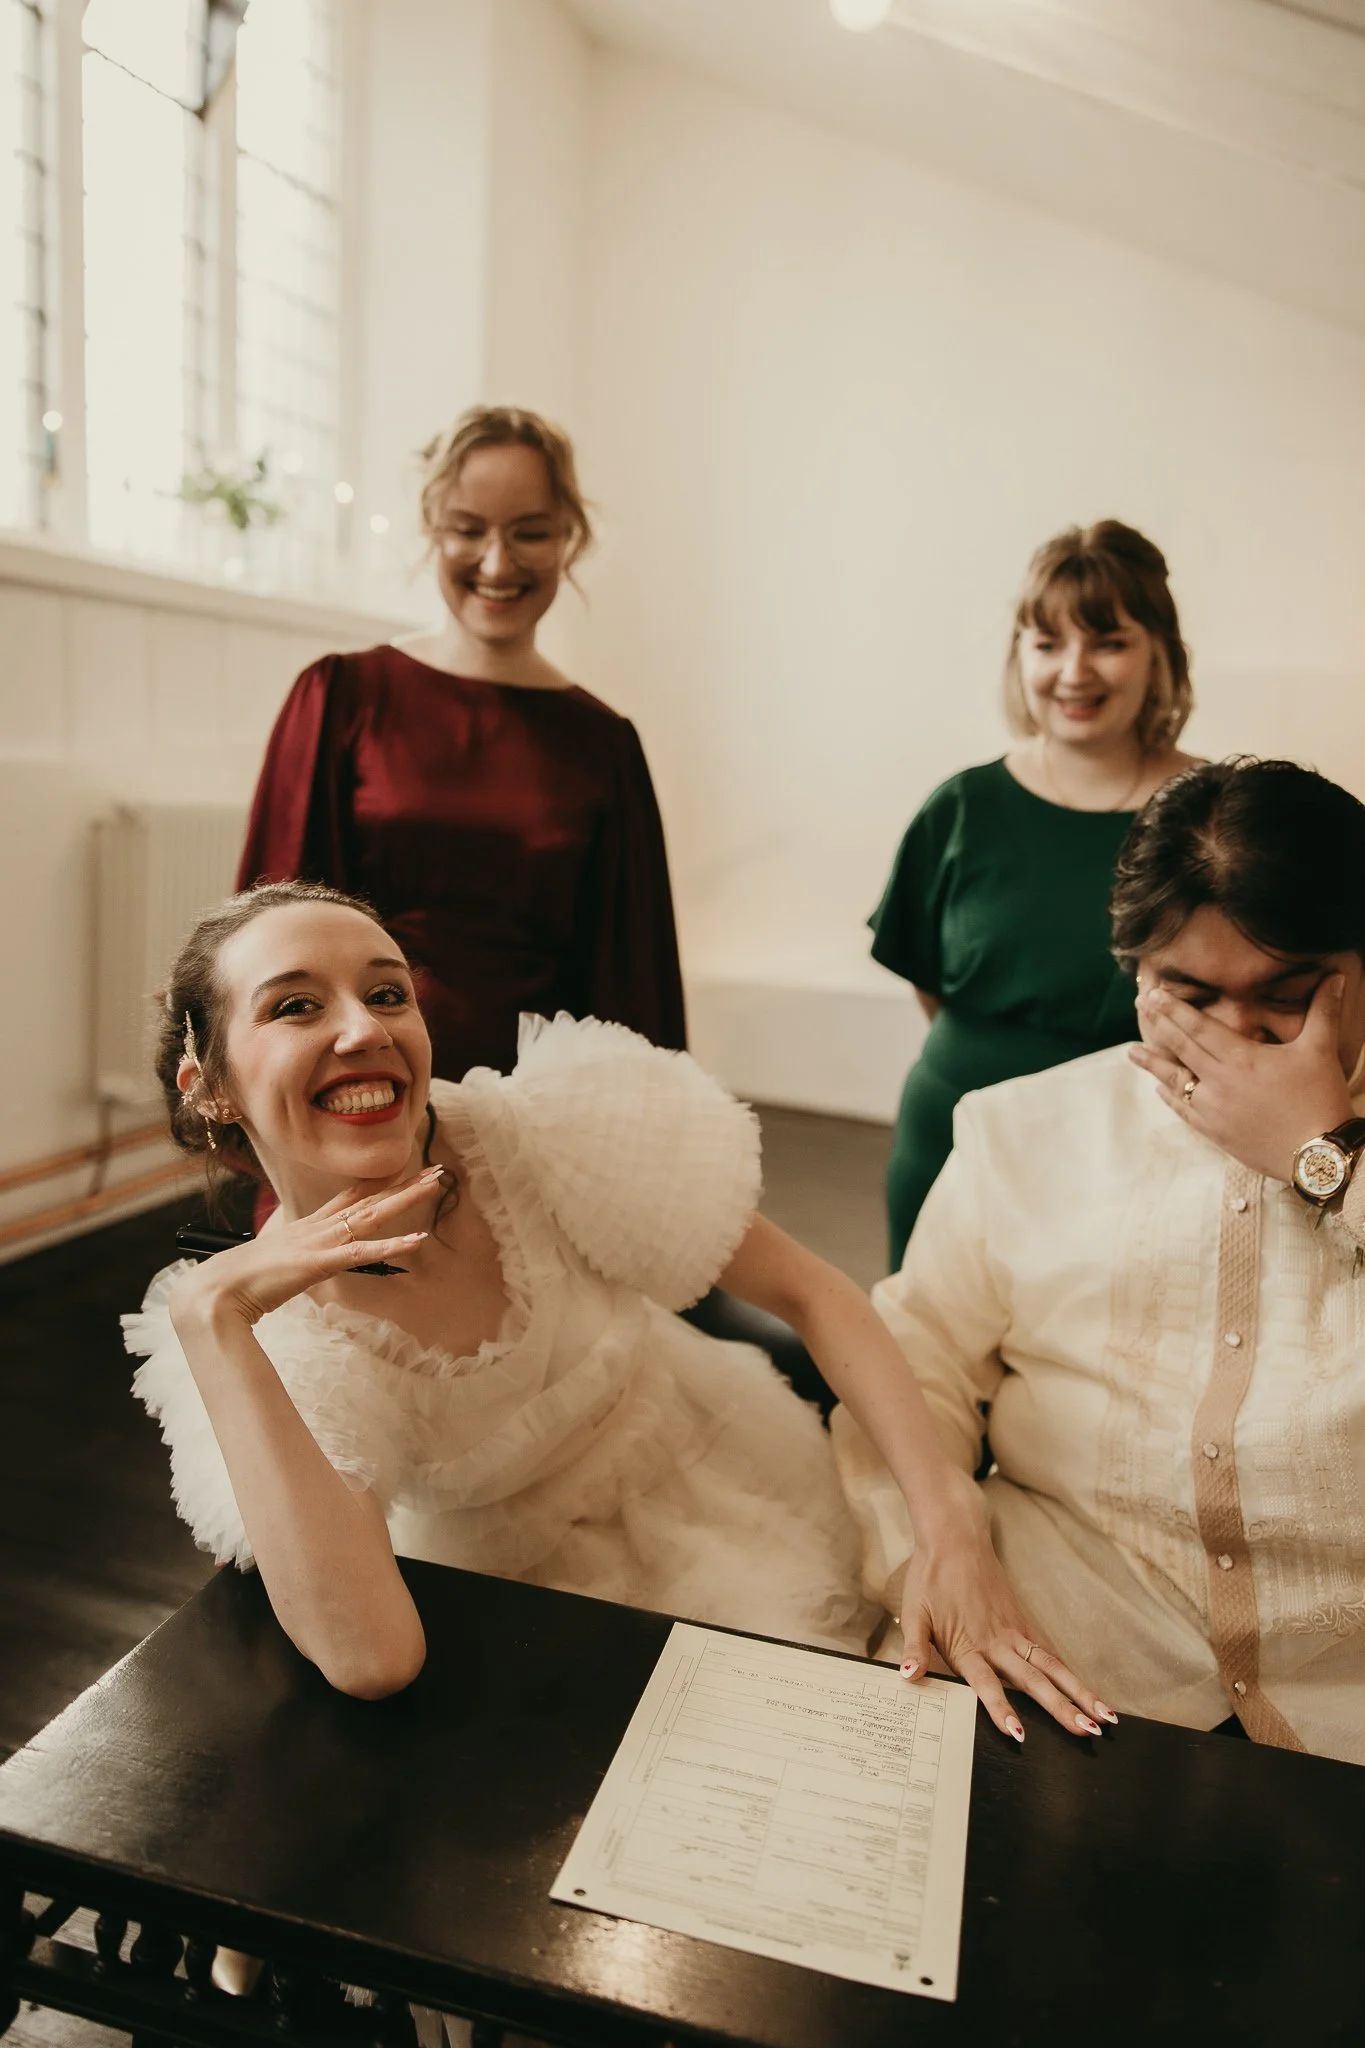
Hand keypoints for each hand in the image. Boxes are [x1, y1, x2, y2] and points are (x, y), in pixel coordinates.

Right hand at [169, 1169, 442, 1330]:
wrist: (217, 1291)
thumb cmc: (241, 1282)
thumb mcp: (277, 1266)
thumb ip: (294, 1261)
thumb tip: (300, 1264)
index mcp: (309, 1227)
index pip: (351, 1198)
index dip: (379, 1182)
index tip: (405, 1168)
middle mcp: (318, 1227)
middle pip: (369, 1199)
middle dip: (404, 1183)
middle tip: (437, 1170)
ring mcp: (320, 1242)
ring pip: (372, 1215)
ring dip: (406, 1199)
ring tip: (435, 1184)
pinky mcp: (320, 1262)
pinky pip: (363, 1251)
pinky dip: (392, 1245)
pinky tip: (417, 1240)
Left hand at [899, 1503, 1115, 1741]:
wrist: (955, 1539)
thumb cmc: (931, 1578)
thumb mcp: (914, 1612)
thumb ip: (915, 1648)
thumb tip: (908, 1677)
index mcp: (967, 1645)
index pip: (986, 1683)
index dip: (1001, 1708)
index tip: (1020, 1733)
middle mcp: (997, 1642)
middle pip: (1033, 1680)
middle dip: (1061, 1708)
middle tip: (1087, 1732)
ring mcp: (1014, 1632)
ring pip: (1052, 1667)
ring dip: (1078, 1692)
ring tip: (1104, 1717)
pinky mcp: (1023, 1621)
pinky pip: (1049, 1650)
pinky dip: (1068, 1672)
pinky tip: (1086, 1691)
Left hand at [1130, 978, 1354, 1181]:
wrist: (1318, 1155)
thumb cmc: (1321, 1099)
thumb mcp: (1320, 1050)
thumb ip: (1324, 1011)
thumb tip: (1337, 977)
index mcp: (1241, 1058)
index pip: (1199, 1027)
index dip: (1175, 1009)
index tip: (1154, 994)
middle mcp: (1220, 1081)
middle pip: (1181, 1048)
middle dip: (1159, 1024)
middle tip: (1140, 1006)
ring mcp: (1213, 1109)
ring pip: (1175, 1081)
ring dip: (1153, 1064)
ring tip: (1131, 1051)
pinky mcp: (1214, 1132)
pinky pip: (1183, 1111)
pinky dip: (1170, 1097)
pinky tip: (1159, 1089)